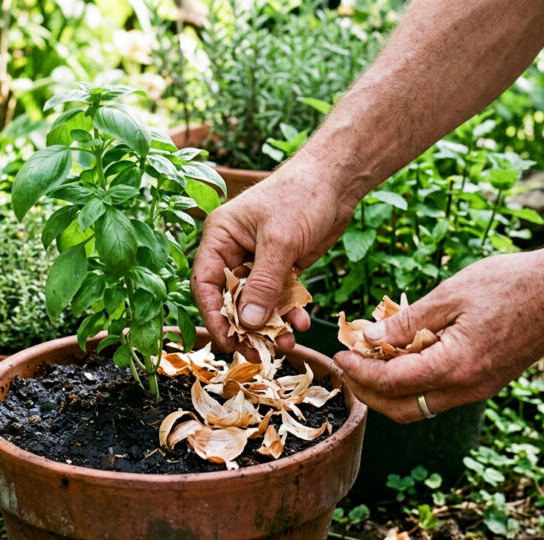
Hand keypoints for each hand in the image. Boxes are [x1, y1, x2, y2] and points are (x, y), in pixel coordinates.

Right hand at [192, 158, 354, 354]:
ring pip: (257, 303)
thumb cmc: (301, 196)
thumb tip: (249, 322)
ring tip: (286, 343)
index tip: (228, 341)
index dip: (214, 315)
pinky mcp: (282, 267)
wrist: (337, 181)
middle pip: (231, 298)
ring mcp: (259, 260)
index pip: (205, 283)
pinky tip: (301, 323)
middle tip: (257, 354)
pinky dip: (289, 312)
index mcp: (220, 237)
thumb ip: (264, 283)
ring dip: (271, 325)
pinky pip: (279, 298)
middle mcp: (234, 251)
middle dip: (245, 327)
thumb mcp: (280, 241)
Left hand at [334, 251, 543, 422]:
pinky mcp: (486, 382)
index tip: (339, 354)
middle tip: (348, 366)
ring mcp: (479, 389)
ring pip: (420, 407)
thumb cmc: (510, 284)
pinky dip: (414, 384)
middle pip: (402, 409)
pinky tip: (401, 356)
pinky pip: (440, 395)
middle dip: (369, 393)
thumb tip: (370, 339)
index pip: (392, 384)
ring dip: (390, 391)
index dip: (359, 372)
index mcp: (456, 366)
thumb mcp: (450, 294)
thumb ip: (408, 321)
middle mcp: (467, 387)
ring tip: (369, 361)